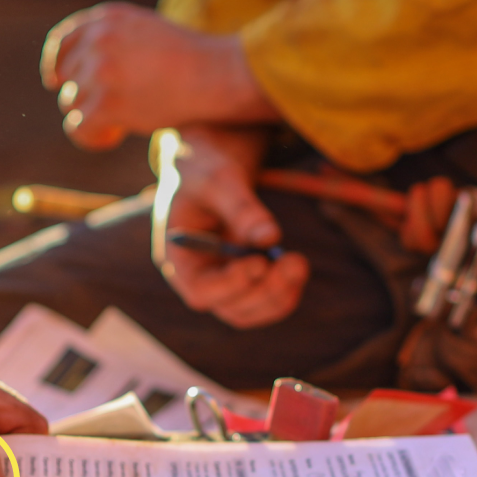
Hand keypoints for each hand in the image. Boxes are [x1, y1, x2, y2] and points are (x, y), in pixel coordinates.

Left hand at [41, 3, 276, 149]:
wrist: (215, 76)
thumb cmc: (188, 60)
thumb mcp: (145, 32)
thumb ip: (110, 41)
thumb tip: (69, 71)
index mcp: (107, 18)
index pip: (63, 41)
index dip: (55, 64)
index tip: (54, 82)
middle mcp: (98, 40)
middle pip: (67, 78)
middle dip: (85, 96)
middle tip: (113, 110)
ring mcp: (100, 71)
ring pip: (71, 104)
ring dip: (92, 118)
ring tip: (119, 124)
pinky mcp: (105, 104)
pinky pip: (77, 129)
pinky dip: (92, 138)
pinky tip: (114, 137)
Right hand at [153, 126, 309, 328]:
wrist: (209, 164)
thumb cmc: (205, 167)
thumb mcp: (220, 179)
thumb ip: (241, 207)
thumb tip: (271, 238)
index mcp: (178, 259)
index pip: (199, 291)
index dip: (230, 286)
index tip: (258, 263)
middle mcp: (197, 278)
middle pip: (230, 308)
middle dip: (265, 290)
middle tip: (295, 261)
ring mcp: (221, 284)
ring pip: (250, 312)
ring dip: (279, 295)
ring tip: (298, 262)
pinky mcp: (243, 280)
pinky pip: (264, 302)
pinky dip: (285, 291)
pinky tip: (296, 266)